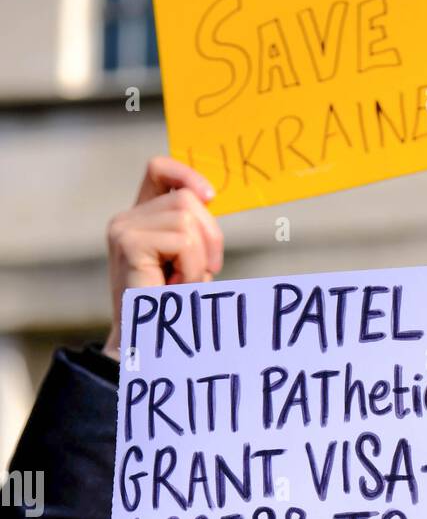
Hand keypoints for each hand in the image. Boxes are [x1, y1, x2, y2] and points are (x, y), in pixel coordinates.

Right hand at [103, 156, 223, 358]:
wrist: (146, 348)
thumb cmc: (173, 312)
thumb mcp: (188, 264)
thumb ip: (193, 231)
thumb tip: (208, 196)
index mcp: (141, 220)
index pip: (159, 169)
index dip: (186, 174)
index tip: (210, 196)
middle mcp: (127, 219)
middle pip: (186, 197)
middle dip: (211, 235)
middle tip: (206, 272)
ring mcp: (124, 229)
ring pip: (187, 218)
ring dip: (199, 258)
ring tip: (183, 285)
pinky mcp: (128, 243)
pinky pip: (183, 240)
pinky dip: (192, 267)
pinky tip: (176, 288)